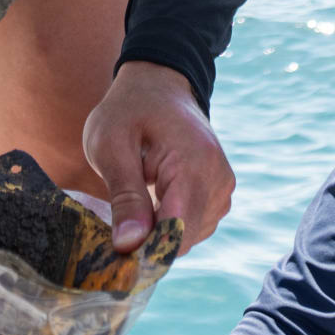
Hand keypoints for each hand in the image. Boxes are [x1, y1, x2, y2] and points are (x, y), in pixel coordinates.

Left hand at [81, 62, 231, 256]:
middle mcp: (219, 179)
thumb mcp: (111, 146)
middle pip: (184, 238)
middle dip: (148, 241)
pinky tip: (151, 202)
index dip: (143, 248)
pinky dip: (170, 224)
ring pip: (189, 237)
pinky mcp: (220, 194)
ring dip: (159, 232)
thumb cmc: (128, 111)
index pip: (176, 230)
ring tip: (134, 202)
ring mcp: (224, 188)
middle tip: (115, 221)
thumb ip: (124, 197)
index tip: (113, 249)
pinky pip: (195, 227)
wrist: (158, 85)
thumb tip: (129, 246)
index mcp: (194, 163)